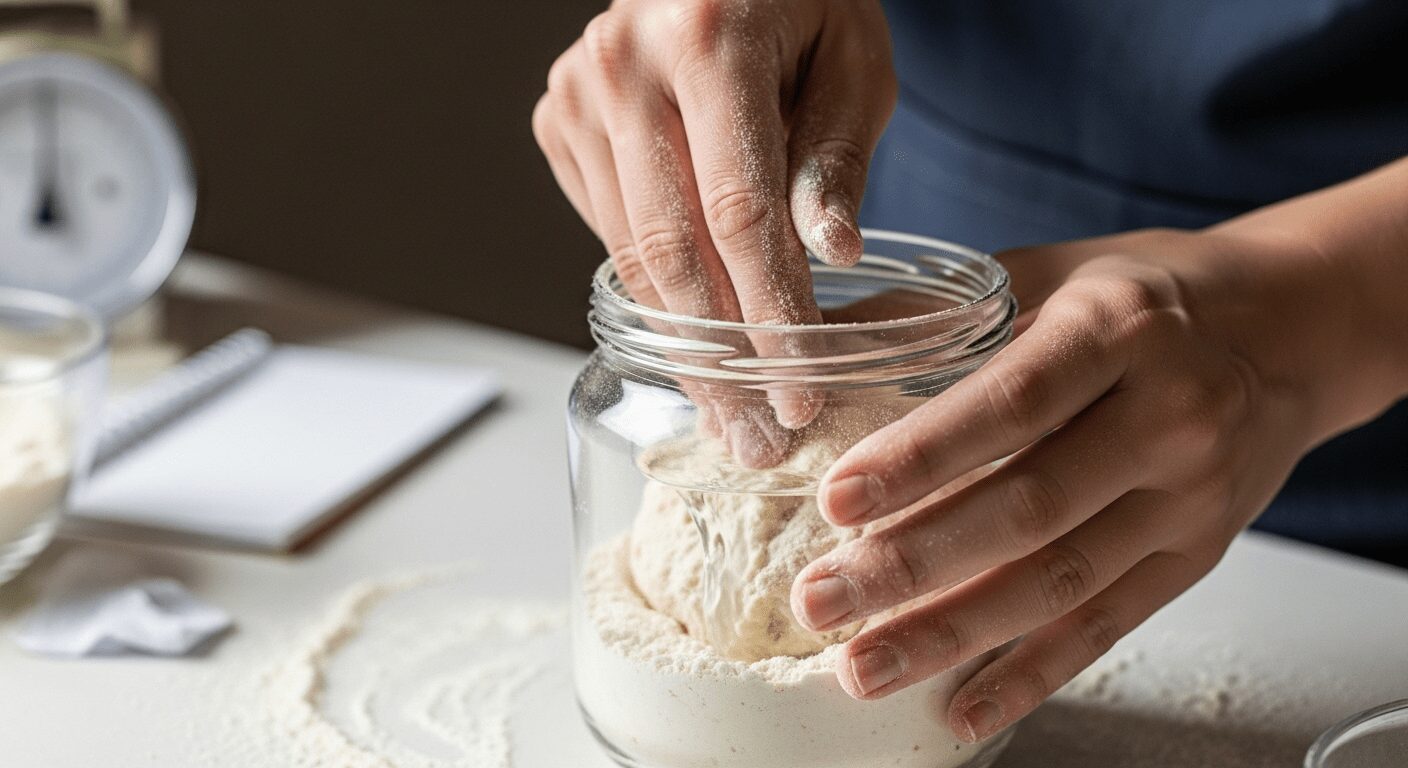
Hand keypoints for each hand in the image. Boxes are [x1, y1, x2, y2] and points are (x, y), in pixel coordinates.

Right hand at [533, 0, 895, 447]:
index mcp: (707, 38)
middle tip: (758, 438)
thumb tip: (831, 255)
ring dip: (684, 346)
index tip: (800, 391)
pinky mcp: (559, 122)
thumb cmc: (804, 0)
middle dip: (719, 359)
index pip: (737, 210)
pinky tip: (697, 348)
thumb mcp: (853, 59)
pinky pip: (611, 235)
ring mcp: (577, 95)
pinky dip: (658, 297)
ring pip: (632, 255)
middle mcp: (621, 66)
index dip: (770, 314)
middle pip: (669, 249)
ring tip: (733, 419)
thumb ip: (837, 155)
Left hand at [790, 227, 1351, 740]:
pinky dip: (1032, 674)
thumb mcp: (1046, 270)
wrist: (1288, 328)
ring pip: (1061, 581)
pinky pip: (1109, 625)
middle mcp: (1168, 416)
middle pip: (1029, 507)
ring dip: (953, 634)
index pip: (1011, 404)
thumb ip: (934, 312)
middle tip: (821, 599)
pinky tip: (961, 708)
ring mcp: (1190, 497)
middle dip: (913, 563)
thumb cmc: (1140, 296)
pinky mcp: (1197, 555)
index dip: (923, 457)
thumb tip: (804, 346)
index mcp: (1119, 329)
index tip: (837, 500)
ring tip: (862, 666)